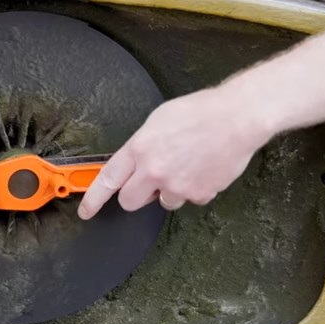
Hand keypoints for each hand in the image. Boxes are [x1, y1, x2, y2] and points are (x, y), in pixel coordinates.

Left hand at [78, 88, 273, 217]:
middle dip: (135, 194)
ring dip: (169, 190)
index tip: (86, 211)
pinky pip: (190, 199)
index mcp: (140, 148)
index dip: (93, 199)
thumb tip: (134, 162)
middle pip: (130, 201)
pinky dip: (194, 189)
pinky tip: (203, 169)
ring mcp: (177, 186)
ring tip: (186, 166)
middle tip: (148, 181)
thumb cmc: (199, 112)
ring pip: (162, 202)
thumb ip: (141, 146)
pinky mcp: (199, 194)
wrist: (238, 117)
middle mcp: (154, 171)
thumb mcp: (157, 121)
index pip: (107, 179)